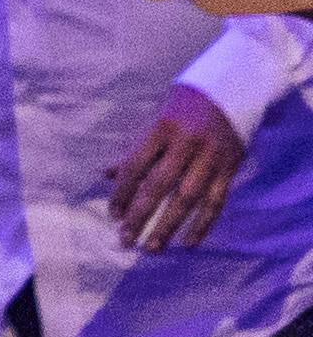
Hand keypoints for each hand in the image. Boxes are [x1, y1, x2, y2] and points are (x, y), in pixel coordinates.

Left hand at [108, 81, 245, 250]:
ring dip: (169, 225)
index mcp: (161, 129)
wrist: (228, 89)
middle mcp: (186, 143)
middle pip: (159, 186)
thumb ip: (134, 151)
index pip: (135, 166)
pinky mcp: (231, 166)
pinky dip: (203, 223)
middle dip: (141, 215)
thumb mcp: (154, 122)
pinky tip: (189, 242)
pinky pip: (217, 200)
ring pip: (188, 197)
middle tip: (127, 240)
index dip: (122, 193)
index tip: (113, 216)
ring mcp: (211, 156)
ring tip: (153, 247)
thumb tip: (105, 175)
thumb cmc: (181, 109)